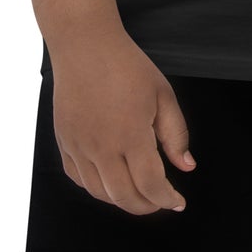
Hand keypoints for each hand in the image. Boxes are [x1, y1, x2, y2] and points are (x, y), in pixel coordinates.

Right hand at [46, 24, 195, 215]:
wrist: (85, 45)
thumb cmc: (126, 65)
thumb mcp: (162, 94)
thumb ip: (176, 134)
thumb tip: (186, 166)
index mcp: (130, 134)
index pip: (150, 185)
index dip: (167, 199)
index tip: (177, 201)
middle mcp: (101, 147)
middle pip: (124, 197)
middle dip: (147, 206)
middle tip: (160, 201)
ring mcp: (79, 146)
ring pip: (99, 193)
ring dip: (122, 200)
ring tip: (139, 192)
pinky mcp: (65, 142)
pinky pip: (79, 179)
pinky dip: (96, 188)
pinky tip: (110, 179)